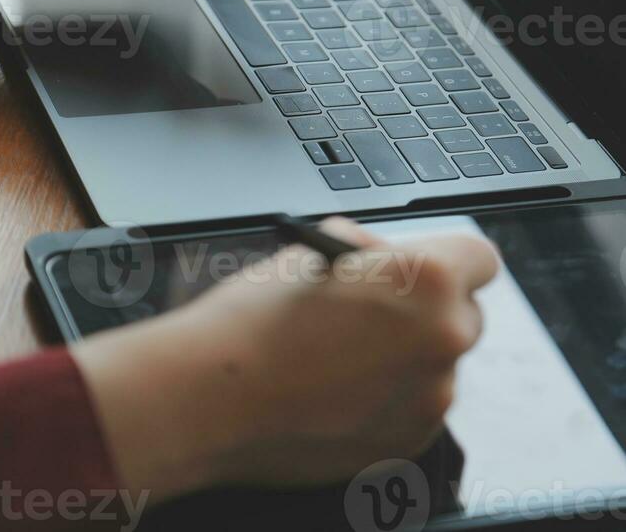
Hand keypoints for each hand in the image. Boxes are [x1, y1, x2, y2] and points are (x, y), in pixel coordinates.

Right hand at [74, 218, 497, 505]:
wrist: (213, 396)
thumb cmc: (258, 317)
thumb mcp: (318, 249)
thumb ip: (371, 252)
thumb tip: (384, 261)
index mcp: (428, 280)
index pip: (480, 259)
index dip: (450, 260)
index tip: (428, 268)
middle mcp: (443, 340)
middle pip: (464, 314)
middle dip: (428, 310)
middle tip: (378, 310)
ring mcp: (430, 399)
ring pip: (435, 366)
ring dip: (405, 357)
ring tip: (340, 356)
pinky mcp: (407, 444)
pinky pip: (413, 408)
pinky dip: (387, 399)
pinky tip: (335, 391)